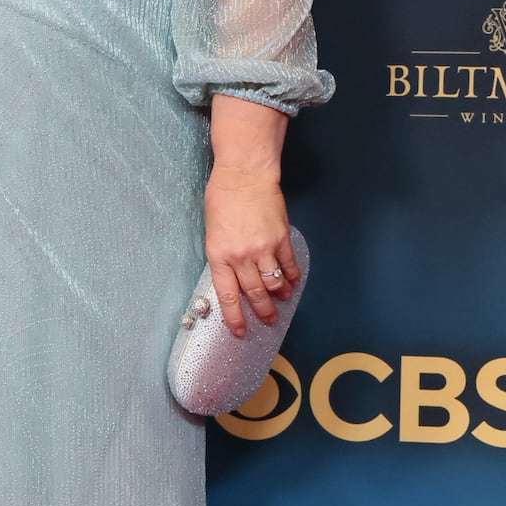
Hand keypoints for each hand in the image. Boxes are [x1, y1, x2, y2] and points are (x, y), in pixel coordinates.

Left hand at [203, 168, 297, 337]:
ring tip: (281, 303)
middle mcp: (241, 256)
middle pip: (254, 293)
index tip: (240, 331)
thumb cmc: (223, 198)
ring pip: (273, 283)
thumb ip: (223, 256)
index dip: (234, 317)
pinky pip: (288, 265)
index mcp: (219, 255)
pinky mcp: (280, 238)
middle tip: (267, 321)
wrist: (244, 175)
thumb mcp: (212, 232)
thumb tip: (235, 276)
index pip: (227, 296)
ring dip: (278, 296)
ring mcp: (263, 248)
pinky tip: (292, 283)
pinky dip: (291, 277)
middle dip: (261, 311)